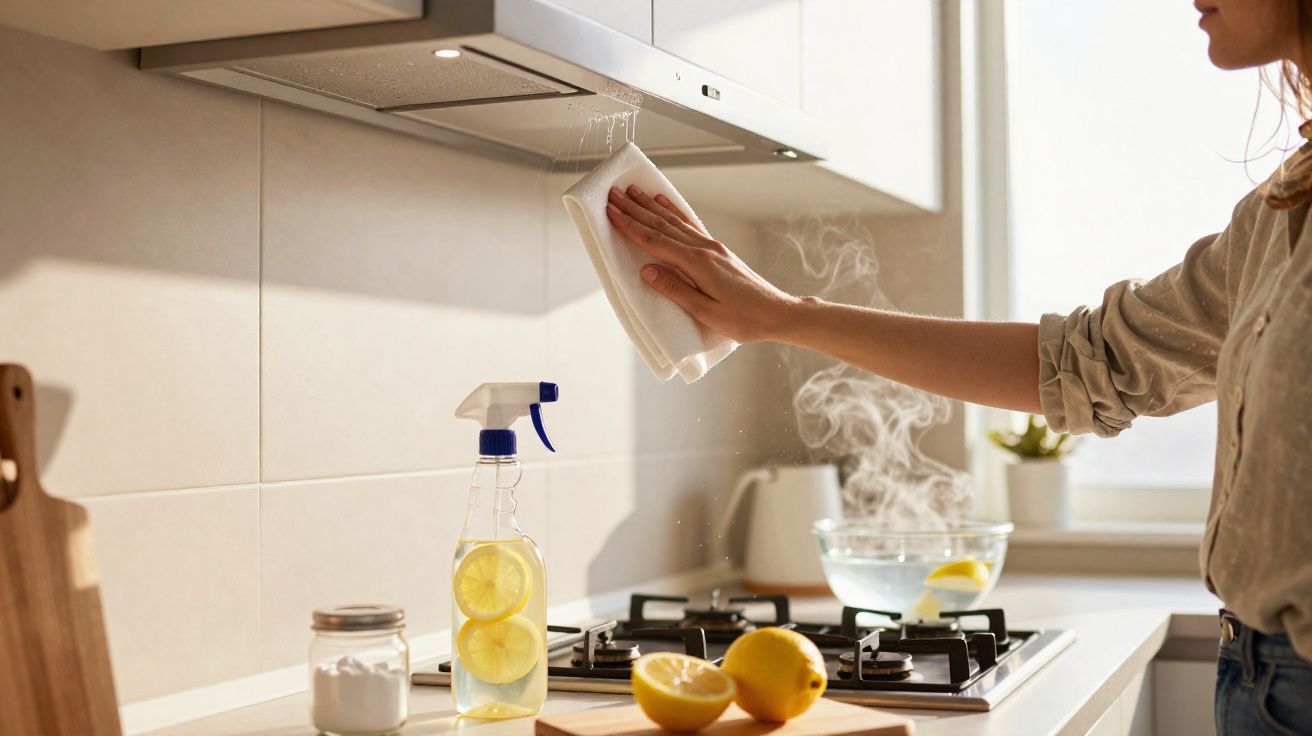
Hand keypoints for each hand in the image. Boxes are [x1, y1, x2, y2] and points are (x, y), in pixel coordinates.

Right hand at [605, 184, 800, 342]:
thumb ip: (676, 290)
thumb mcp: (707, 312)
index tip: (611, 211)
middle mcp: (704, 249)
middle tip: (613, 194)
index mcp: (698, 264)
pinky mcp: (718, 250)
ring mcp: (712, 247)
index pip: (655, 241)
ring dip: (651, 205)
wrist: (777, 312)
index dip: (630, 226)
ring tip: (633, 191)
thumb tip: (647, 271)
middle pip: (662, 225)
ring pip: (675, 221)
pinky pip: (690, 225)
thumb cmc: (744, 319)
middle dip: (635, 209)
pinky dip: (674, 211)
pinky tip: (665, 203)